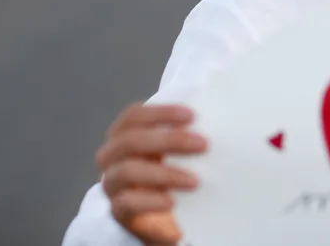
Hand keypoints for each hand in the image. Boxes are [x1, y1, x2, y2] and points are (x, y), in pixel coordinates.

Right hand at [95, 103, 206, 245]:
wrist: (165, 217)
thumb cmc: (174, 169)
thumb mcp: (179, 149)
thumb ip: (187, 133)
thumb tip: (217, 121)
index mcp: (124, 133)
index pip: (134, 115)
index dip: (161, 113)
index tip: (192, 116)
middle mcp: (112, 155)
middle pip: (132, 140)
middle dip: (169, 140)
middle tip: (203, 144)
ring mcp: (112, 182)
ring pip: (128, 171)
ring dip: (165, 173)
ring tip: (195, 181)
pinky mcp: (118, 210)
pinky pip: (126, 203)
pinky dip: (151, 201)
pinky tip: (173, 202)